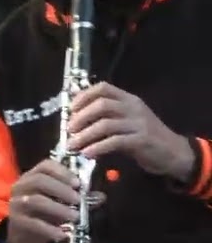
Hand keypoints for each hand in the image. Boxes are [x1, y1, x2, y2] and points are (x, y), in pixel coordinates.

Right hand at [5, 160, 80, 242]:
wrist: (23, 235)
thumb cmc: (43, 214)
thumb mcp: (60, 203)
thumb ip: (78, 198)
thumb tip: (101, 196)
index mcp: (33, 176)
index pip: (45, 166)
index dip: (62, 172)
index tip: (78, 183)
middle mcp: (21, 187)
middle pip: (39, 181)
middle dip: (61, 189)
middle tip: (78, 200)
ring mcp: (16, 203)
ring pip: (35, 201)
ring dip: (58, 208)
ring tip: (75, 217)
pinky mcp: (16, 221)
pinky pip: (33, 223)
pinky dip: (50, 229)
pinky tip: (63, 234)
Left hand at [68, 83, 192, 180]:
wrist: (173, 152)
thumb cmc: (145, 136)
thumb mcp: (126, 121)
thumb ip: (106, 117)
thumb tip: (75, 119)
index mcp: (128, 99)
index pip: (103, 88)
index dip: (84, 96)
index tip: (71, 109)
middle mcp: (133, 108)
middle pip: (102, 105)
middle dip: (81, 117)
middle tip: (69, 129)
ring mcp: (139, 123)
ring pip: (105, 124)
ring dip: (84, 136)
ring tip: (72, 145)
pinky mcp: (141, 140)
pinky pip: (114, 141)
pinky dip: (97, 147)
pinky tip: (87, 153)